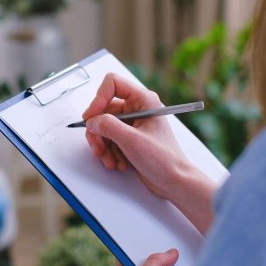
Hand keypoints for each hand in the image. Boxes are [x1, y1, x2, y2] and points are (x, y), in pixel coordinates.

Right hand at [83, 73, 189, 198]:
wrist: (173, 181)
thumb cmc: (164, 159)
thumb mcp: (132, 141)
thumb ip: (108, 126)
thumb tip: (92, 121)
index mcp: (143, 100)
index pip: (112, 84)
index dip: (98, 98)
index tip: (91, 116)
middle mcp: (137, 108)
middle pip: (103, 109)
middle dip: (98, 131)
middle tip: (99, 147)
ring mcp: (131, 123)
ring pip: (103, 126)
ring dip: (103, 145)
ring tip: (111, 160)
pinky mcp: (127, 137)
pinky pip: (107, 138)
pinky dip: (108, 151)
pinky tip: (117, 162)